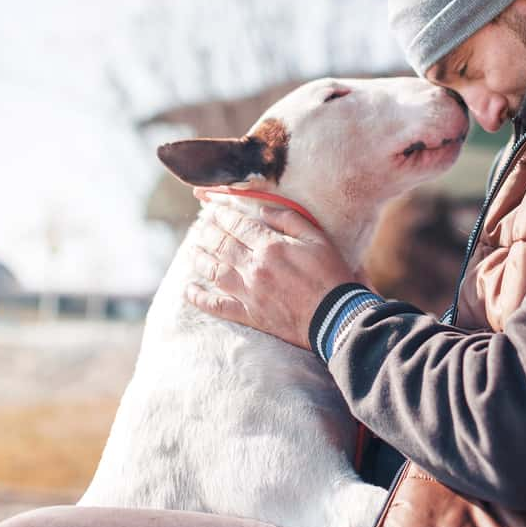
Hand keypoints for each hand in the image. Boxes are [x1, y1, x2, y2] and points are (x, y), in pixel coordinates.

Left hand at [184, 194, 355, 348]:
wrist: (336, 318)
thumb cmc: (331, 276)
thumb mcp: (318, 239)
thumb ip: (290, 221)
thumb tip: (264, 211)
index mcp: (271, 247)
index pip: (238, 225)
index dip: (223, 215)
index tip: (214, 209)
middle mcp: (254, 268)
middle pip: (222, 245)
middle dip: (208, 232)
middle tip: (201, 226)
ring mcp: (249, 293)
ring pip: (214, 271)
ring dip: (199, 259)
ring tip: (192, 250)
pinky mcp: (249, 315)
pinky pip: (217, 306)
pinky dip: (200, 298)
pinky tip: (189, 290)